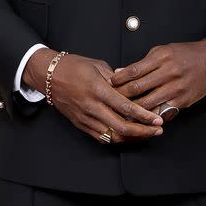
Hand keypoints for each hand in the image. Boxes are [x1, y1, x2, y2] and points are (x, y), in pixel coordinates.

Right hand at [23, 48, 164, 143]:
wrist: (48, 75)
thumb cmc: (73, 66)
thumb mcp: (98, 66)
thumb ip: (117, 79)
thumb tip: (134, 87)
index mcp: (98, 90)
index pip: (125, 107)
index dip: (144, 116)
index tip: (157, 119)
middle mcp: (91, 107)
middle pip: (121, 127)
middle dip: (143, 131)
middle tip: (158, 130)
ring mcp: (85, 118)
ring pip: (112, 137)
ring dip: (132, 138)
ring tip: (147, 134)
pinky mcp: (80, 124)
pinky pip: (101, 137)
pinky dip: (117, 139)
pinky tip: (129, 136)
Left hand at [107, 38, 205, 115]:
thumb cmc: (186, 54)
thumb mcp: (163, 51)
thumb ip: (143, 63)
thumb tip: (121, 73)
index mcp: (161, 58)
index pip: (133, 71)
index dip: (118, 79)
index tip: (109, 84)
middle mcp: (168, 72)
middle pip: (137, 88)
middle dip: (121, 96)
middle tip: (110, 100)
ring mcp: (176, 88)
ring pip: (147, 103)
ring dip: (132, 109)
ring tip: (121, 112)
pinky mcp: (182, 100)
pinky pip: (162, 110)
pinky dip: (149, 115)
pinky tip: (140, 117)